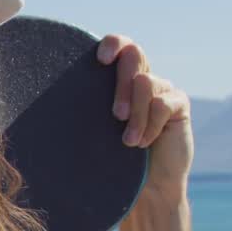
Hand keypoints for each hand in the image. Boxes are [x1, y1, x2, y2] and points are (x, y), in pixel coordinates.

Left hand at [97, 35, 193, 200]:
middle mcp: (142, 78)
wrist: (142, 186)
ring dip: (135, 116)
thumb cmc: (110, 158)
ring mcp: (163, 90)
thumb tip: (52, 93)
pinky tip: (144, 144)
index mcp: (118, 79)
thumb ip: (85, 107)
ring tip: (129, 142)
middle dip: (122, 85)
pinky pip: (162, 104)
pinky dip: (149, 126)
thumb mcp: (93, 129)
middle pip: (134, 55)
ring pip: (146, 83)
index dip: (114, 44)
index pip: (120, 45)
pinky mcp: (178, 104)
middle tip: (116, 116)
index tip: (100, 60)